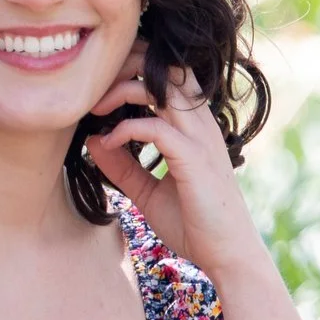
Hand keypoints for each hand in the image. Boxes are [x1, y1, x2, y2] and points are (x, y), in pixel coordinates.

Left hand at [82, 44, 266, 281]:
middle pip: (169, 67)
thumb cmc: (194, 223)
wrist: (227, 256)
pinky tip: (108, 144)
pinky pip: (156, 128)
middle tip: (95, 85)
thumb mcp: (148, 192)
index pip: (170, 74)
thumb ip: (123, 167)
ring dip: (124, 90)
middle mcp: (200, 125)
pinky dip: (125, 130)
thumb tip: (93, 141)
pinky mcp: (194, 159)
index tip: (100, 84)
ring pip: (164, 88)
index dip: (136, 67)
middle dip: (129, 63)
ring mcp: (200, 140)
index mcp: (194, 127)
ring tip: (96, 109)